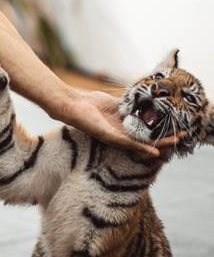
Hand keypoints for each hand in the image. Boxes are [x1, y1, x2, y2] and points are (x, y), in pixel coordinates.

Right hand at [60, 89, 182, 157]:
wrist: (75, 105)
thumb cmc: (89, 123)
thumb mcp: (111, 136)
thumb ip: (130, 144)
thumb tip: (154, 153)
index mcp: (122, 141)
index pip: (147, 145)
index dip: (163, 144)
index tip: (176, 140)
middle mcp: (124, 131)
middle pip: (149, 133)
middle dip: (165, 133)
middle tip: (182, 130)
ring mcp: (122, 118)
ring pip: (144, 120)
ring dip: (158, 119)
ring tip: (173, 116)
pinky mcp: (120, 106)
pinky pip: (136, 106)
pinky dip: (146, 106)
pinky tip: (157, 104)